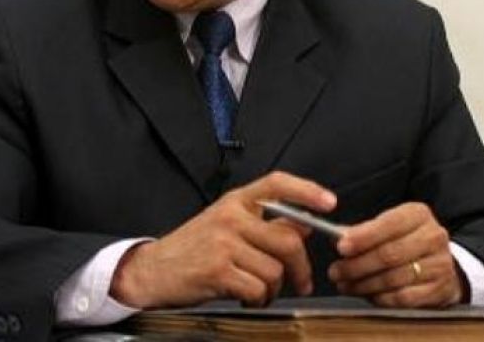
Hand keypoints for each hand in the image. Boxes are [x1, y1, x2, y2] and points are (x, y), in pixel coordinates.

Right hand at [110, 171, 336, 308]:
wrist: (153, 270)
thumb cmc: (193, 248)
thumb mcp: (226, 224)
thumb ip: (262, 222)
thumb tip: (303, 226)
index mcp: (235, 201)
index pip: (277, 184)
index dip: (306, 191)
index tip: (330, 202)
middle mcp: (230, 216)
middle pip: (288, 239)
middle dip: (301, 268)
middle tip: (302, 282)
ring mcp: (224, 243)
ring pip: (275, 270)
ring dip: (274, 289)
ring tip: (259, 290)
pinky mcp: (218, 270)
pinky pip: (258, 289)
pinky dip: (259, 299)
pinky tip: (247, 297)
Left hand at [328, 202, 464, 307]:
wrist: (441, 262)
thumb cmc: (406, 240)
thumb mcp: (389, 226)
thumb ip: (365, 231)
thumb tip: (338, 238)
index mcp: (418, 214)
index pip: (388, 224)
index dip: (363, 237)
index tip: (341, 247)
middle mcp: (434, 236)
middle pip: (389, 254)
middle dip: (357, 265)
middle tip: (336, 272)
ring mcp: (441, 264)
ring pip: (395, 278)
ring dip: (364, 284)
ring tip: (345, 285)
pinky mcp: (442, 289)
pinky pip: (405, 298)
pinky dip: (382, 298)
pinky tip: (368, 295)